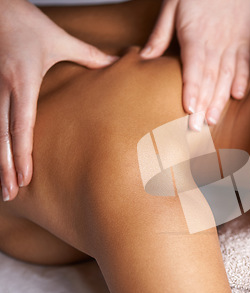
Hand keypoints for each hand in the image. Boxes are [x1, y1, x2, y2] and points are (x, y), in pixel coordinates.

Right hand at [0, 0, 116, 200]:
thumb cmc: (25, 21)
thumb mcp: (59, 39)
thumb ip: (89, 55)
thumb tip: (119, 62)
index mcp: (23, 81)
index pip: (21, 126)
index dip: (23, 154)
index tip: (26, 178)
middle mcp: (2, 89)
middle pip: (1, 137)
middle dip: (5, 168)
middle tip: (11, 194)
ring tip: (2, 187)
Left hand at [140, 0, 249, 130]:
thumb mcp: (171, 6)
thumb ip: (160, 34)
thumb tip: (144, 59)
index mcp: (195, 35)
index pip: (193, 68)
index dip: (191, 90)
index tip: (188, 110)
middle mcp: (215, 42)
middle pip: (209, 78)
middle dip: (203, 105)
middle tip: (197, 128)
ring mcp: (232, 42)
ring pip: (226, 76)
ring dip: (220, 99)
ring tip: (213, 120)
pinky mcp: (243, 40)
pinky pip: (243, 63)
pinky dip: (241, 80)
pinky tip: (237, 96)